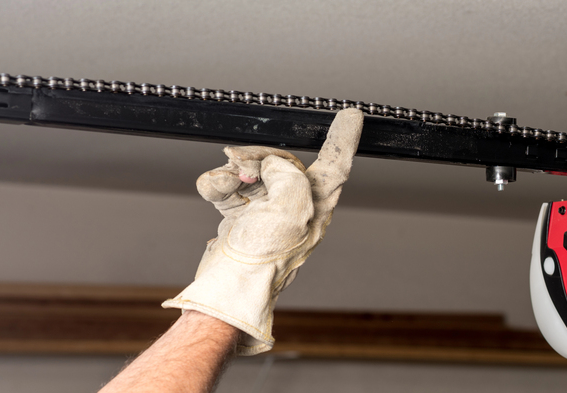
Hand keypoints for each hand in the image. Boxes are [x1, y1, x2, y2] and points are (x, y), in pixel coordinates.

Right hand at [162, 109, 362, 354]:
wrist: (228, 286)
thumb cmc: (265, 258)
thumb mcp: (290, 207)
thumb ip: (288, 173)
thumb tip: (272, 165)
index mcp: (316, 203)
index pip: (336, 163)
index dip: (343, 138)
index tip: (352, 116)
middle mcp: (295, 205)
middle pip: (282, 160)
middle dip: (259, 156)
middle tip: (243, 162)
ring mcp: (268, 210)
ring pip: (252, 170)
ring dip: (233, 172)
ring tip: (228, 183)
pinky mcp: (242, 215)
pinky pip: (229, 186)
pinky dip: (218, 184)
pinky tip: (215, 189)